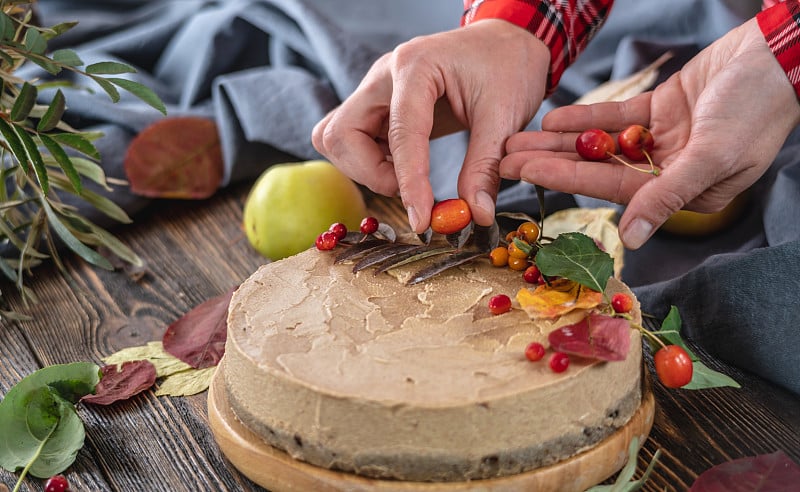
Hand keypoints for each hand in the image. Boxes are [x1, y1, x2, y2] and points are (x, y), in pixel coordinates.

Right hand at [312, 20, 549, 231]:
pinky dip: (371, 164)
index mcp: (415, 66)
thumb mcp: (505, 116)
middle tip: (408, 189)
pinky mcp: (377, 107)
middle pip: (340, 134)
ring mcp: (376, 91)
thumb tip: (475, 214)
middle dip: (369, 173)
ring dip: (366, 170)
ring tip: (409, 177)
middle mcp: (384, 76)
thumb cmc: (508, 67)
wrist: (506, 43)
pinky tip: (403, 168)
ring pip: (337, 140)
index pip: (399, 132)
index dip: (408, 181)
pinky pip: (352, 143)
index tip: (422, 220)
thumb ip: (485, 167)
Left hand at [500, 18, 799, 248]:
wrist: (778, 54)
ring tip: (518, 139)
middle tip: (506, 158)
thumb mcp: (713, 156)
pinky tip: (552, 118)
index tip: (524, 173)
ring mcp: (664, 142)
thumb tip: (630, 240)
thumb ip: (666, 197)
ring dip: (560, 142)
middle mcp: (669, 172)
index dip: (564, 180)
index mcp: (684, 194)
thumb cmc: (757, 109)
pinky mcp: (662, 112)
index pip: (612, 190)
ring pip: (600, 145)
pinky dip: (586, 119)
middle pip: (598, 169)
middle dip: (551, 162)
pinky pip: (616, 119)